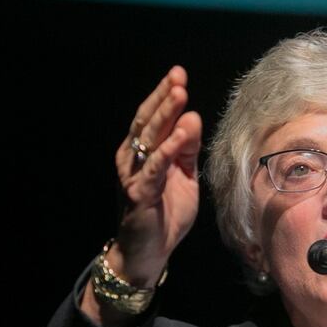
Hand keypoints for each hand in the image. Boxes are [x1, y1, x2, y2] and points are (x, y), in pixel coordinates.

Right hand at [112, 66, 201, 284]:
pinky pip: (155, 168)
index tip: (178, 74)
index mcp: (143, 152)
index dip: (164, 96)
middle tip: (178, 76)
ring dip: (165, 116)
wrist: (149, 252)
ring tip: (179, 95)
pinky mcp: (140, 194)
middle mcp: (133, 159)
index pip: (152, 118)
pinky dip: (168, 150)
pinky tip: (179, 135)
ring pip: (149, 139)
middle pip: (148, 122)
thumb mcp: (183, 176)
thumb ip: (187, 150)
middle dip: (164, 98)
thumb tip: (193, 117)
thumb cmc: (166, 212)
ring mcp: (134, 175)